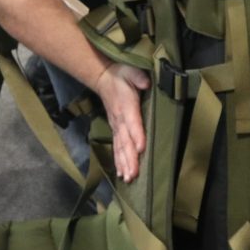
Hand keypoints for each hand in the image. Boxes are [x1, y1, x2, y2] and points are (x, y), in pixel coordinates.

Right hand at [94, 62, 149, 181]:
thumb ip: (138, 77)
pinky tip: (122, 174)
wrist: (103, 78)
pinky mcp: (115, 130)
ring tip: (128, 178)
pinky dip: (119, 161)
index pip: (132, 122)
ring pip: (120, 148)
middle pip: (125, 142)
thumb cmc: (120, 75)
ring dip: (124, 164)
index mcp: (126, 106)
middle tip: (133, 174)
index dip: (137, 135)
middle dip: (129, 158)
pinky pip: (117, 148)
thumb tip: (146, 83)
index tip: (141, 148)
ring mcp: (116, 126)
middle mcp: (120, 120)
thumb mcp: (130, 71)